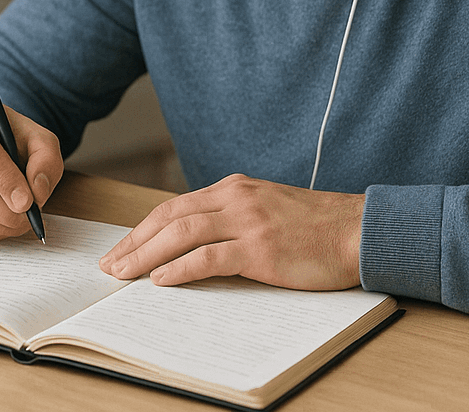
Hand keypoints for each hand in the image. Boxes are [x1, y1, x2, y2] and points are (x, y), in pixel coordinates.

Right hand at [0, 95, 64, 244]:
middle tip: (28, 216)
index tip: (26, 200)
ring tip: (22, 220)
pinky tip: (5, 221)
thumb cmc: (15, 138)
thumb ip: (45, 160)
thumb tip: (36, 190)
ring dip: (1, 224)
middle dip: (5, 210)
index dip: (5, 178)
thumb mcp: (40, 138)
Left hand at [99, 174, 363, 289]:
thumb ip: (233, 218)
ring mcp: (248, 221)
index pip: (175, 205)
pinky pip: (209, 257)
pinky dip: (180, 268)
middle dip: (134, 241)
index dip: (143, 228)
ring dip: (146, 255)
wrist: (358, 230)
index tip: (122, 247)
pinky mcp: (261, 248)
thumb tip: (194, 244)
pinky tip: (161, 279)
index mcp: (234, 188)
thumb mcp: (267, 209)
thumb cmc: (316, 227)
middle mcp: (236, 198)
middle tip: (110, 264)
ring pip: (182, 233)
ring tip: (123, 274)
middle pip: (170, 216)